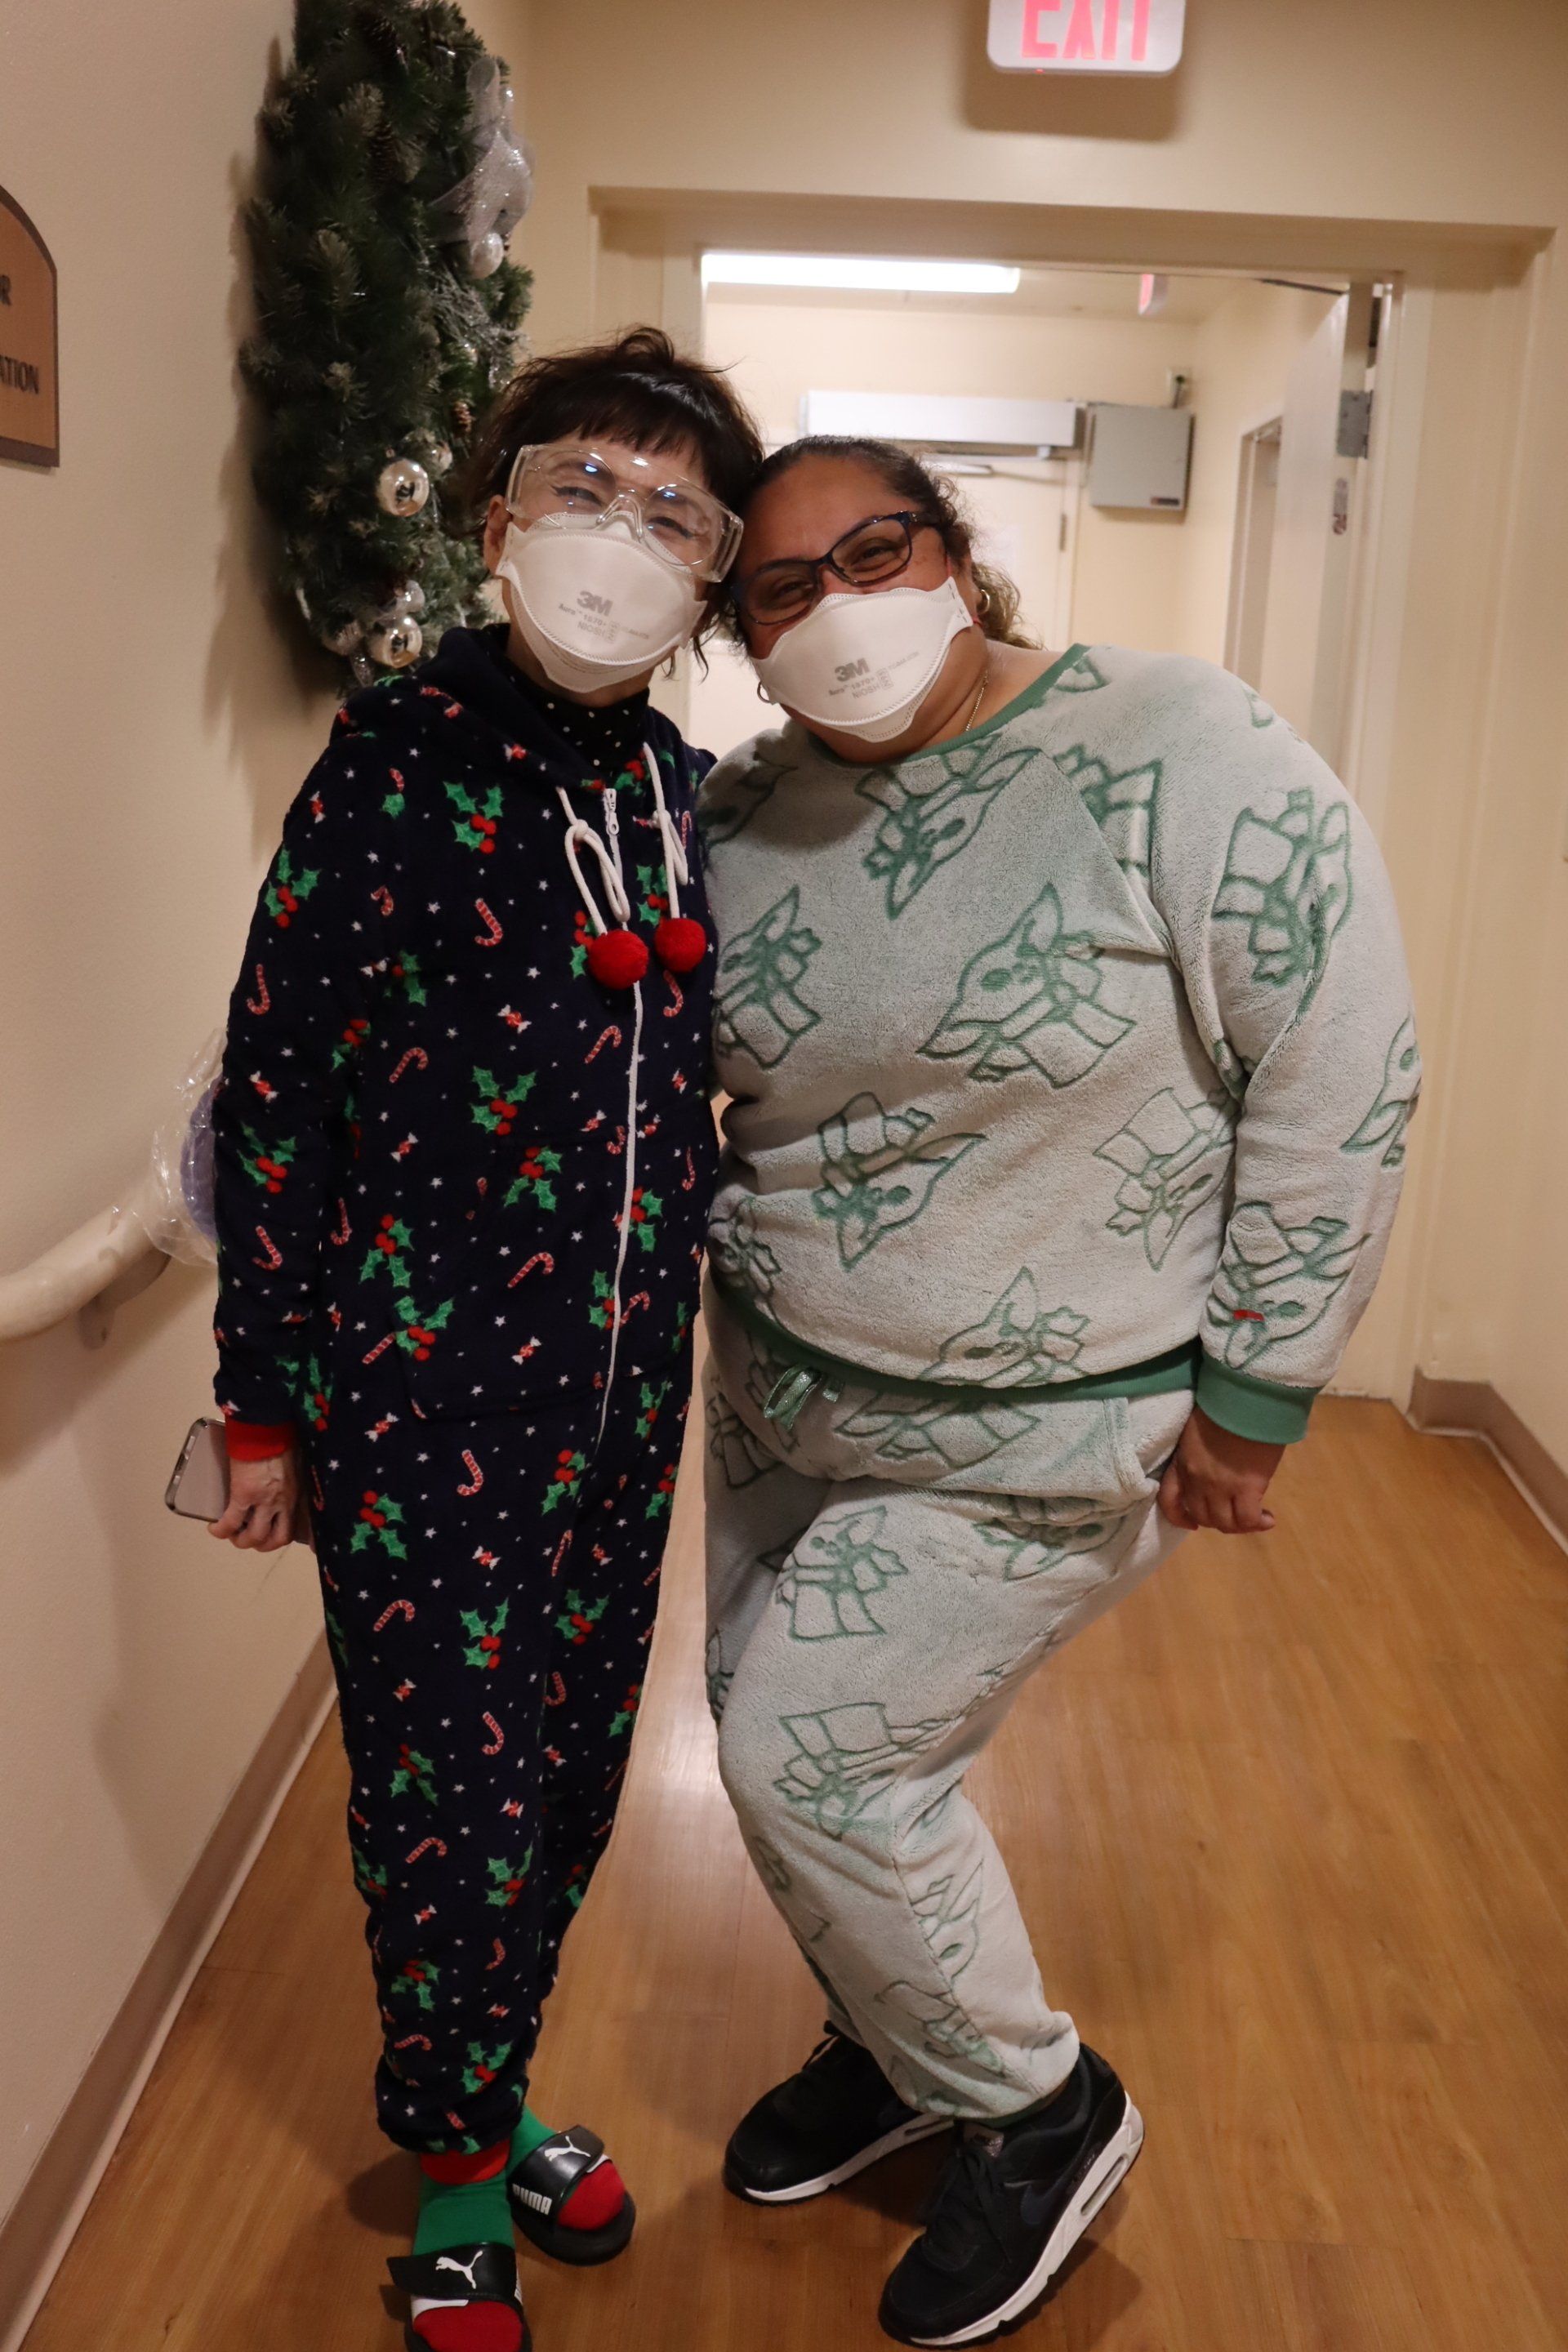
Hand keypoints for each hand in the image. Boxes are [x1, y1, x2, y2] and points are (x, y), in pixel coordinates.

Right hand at [209, 1448, 301, 1551]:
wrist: (265, 1427)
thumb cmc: (280, 1439)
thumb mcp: (293, 1464)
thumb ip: (288, 1479)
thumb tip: (281, 1483)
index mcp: (293, 1495)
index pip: (292, 1528)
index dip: (277, 1538)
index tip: (267, 1535)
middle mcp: (281, 1503)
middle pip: (276, 1539)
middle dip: (260, 1545)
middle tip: (246, 1536)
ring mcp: (263, 1500)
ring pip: (254, 1537)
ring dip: (240, 1541)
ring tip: (230, 1533)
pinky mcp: (243, 1494)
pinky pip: (231, 1522)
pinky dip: (220, 1529)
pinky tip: (213, 1528)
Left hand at [1157, 1407, 1282, 1534]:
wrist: (1244, 1396)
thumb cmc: (1223, 1404)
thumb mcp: (1198, 1431)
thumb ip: (1200, 1454)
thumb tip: (1216, 1465)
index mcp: (1182, 1462)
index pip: (1169, 1499)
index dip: (1179, 1517)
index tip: (1192, 1524)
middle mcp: (1197, 1480)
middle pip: (1201, 1515)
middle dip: (1217, 1521)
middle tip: (1235, 1515)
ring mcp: (1220, 1486)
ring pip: (1224, 1523)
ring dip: (1239, 1526)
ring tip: (1255, 1519)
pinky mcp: (1247, 1488)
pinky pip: (1248, 1519)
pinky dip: (1258, 1523)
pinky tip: (1268, 1519)